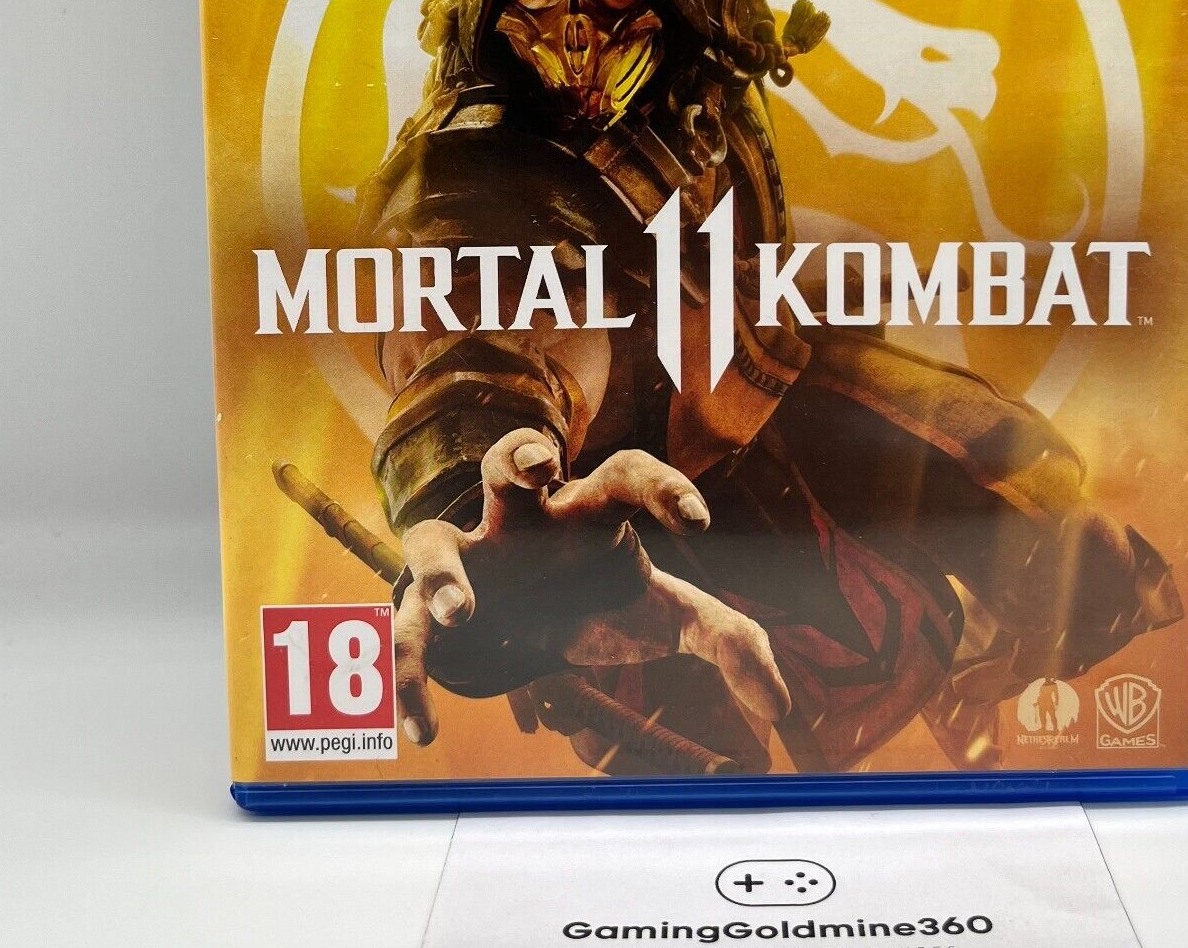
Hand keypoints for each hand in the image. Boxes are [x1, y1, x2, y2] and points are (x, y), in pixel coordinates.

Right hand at [392, 429, 789, 745]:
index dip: (663, 487)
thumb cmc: (598, 604)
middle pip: (511, 460)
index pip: (625, 473)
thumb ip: (726, 641)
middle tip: (542, 467)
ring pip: (432, 535)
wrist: (524, 633)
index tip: (701, 525)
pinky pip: (401, 634)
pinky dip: (406, 680)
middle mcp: (524, 522)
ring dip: (439, 568)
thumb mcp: (663, 616)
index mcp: (588, 512)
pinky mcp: (425, 612)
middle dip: (520, 454)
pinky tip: (424, 732)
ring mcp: (470, 560)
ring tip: (458, 612)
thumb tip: (785, 707)